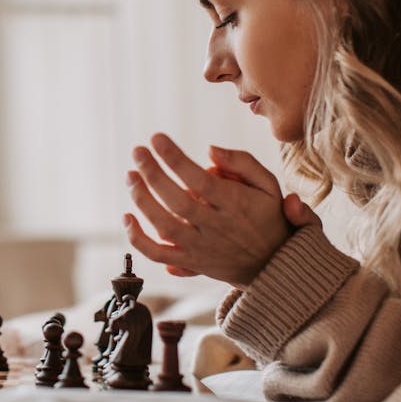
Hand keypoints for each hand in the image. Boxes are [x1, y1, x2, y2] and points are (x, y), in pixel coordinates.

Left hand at [123, 133, 294, 287]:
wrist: (273, 263)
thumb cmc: (267, 215)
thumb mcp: (268, 184)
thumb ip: (242, 162)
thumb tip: (210, 149)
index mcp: (235, 204)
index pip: (199, 179)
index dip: (175, 158)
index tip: (156, 138)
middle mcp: (216, 227)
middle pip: (177, 201)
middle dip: (152, 173)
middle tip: (137, 151)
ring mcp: (200, 247)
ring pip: (164, 226)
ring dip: (142, 200)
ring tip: (131, 175)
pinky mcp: (189, 262)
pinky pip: (159, 254)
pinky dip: (138, 240)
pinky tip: (127, 217)